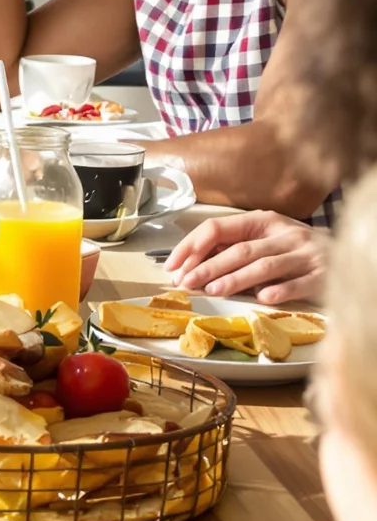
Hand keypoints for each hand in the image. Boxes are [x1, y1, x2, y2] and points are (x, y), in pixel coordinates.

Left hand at [162, 210, 329, 305]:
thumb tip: (191, 265)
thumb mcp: (265, 239)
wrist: (347, 253)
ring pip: (265, 266)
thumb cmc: (296, 249)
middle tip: (187, 283)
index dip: (193, 246)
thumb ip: (234, 248)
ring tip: (213, 290)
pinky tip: (262, 299)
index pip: (219, 228)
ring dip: (236, 279)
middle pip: (240, 250)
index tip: (172, 266)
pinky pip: (299, 283)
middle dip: (209, 266)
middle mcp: (284, 235)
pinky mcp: (323, 275)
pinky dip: (280, 290)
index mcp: (263, 222)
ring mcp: (305, 254)